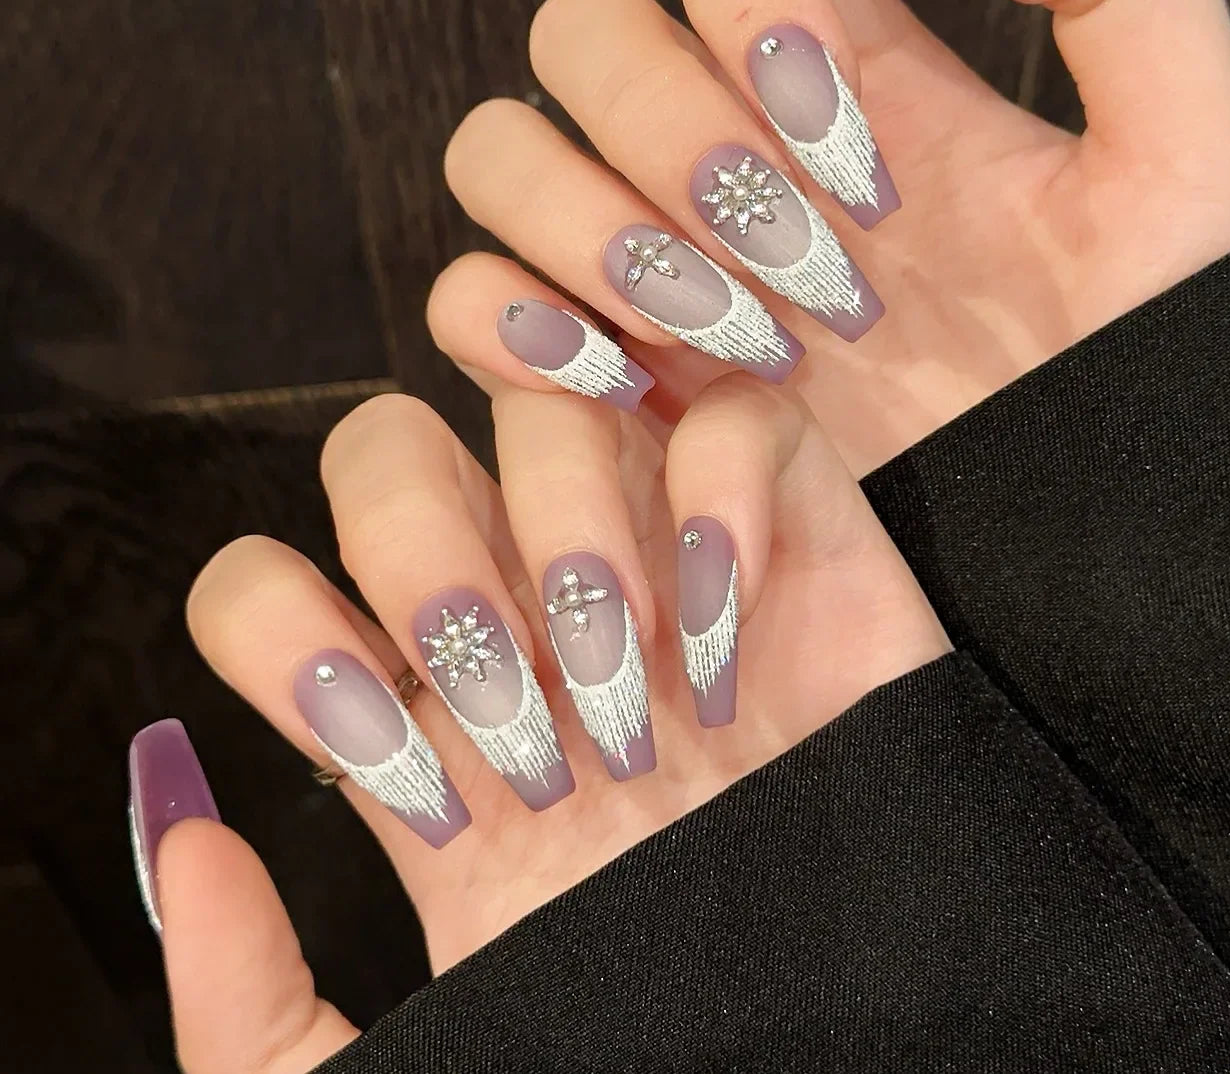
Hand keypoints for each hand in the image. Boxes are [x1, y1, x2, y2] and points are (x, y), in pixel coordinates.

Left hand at [149, 377, 947, 1071]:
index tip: (384, 759)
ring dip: (563, 523)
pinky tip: (729, 616)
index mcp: (429, 720)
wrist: (861, 1040)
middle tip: (508, 702)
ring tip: (626, 672)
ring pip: (549, 400)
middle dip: (415, 546)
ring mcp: (657, 558)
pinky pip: (737, 419)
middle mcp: (527, 611)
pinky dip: (721, 488)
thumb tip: (189, 832)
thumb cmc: (651, 1041)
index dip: (283, 631)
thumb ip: (253, 1009)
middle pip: (386, 443)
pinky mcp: (795, 532)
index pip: (272, 583)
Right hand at [427, 0, 1229, 476]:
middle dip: (667, 129)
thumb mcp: (1187, 169)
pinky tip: (622, 372)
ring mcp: (658, 269)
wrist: (1088, 564)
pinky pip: (473, 307)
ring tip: (723, 332)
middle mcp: (735, 158)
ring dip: (584, 222)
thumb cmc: (1150, 380)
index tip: (834, 116)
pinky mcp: (611, 386)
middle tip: (792, 255)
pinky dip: (507, 320)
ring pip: (503, 153)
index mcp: (858, 82)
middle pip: (584, 31)